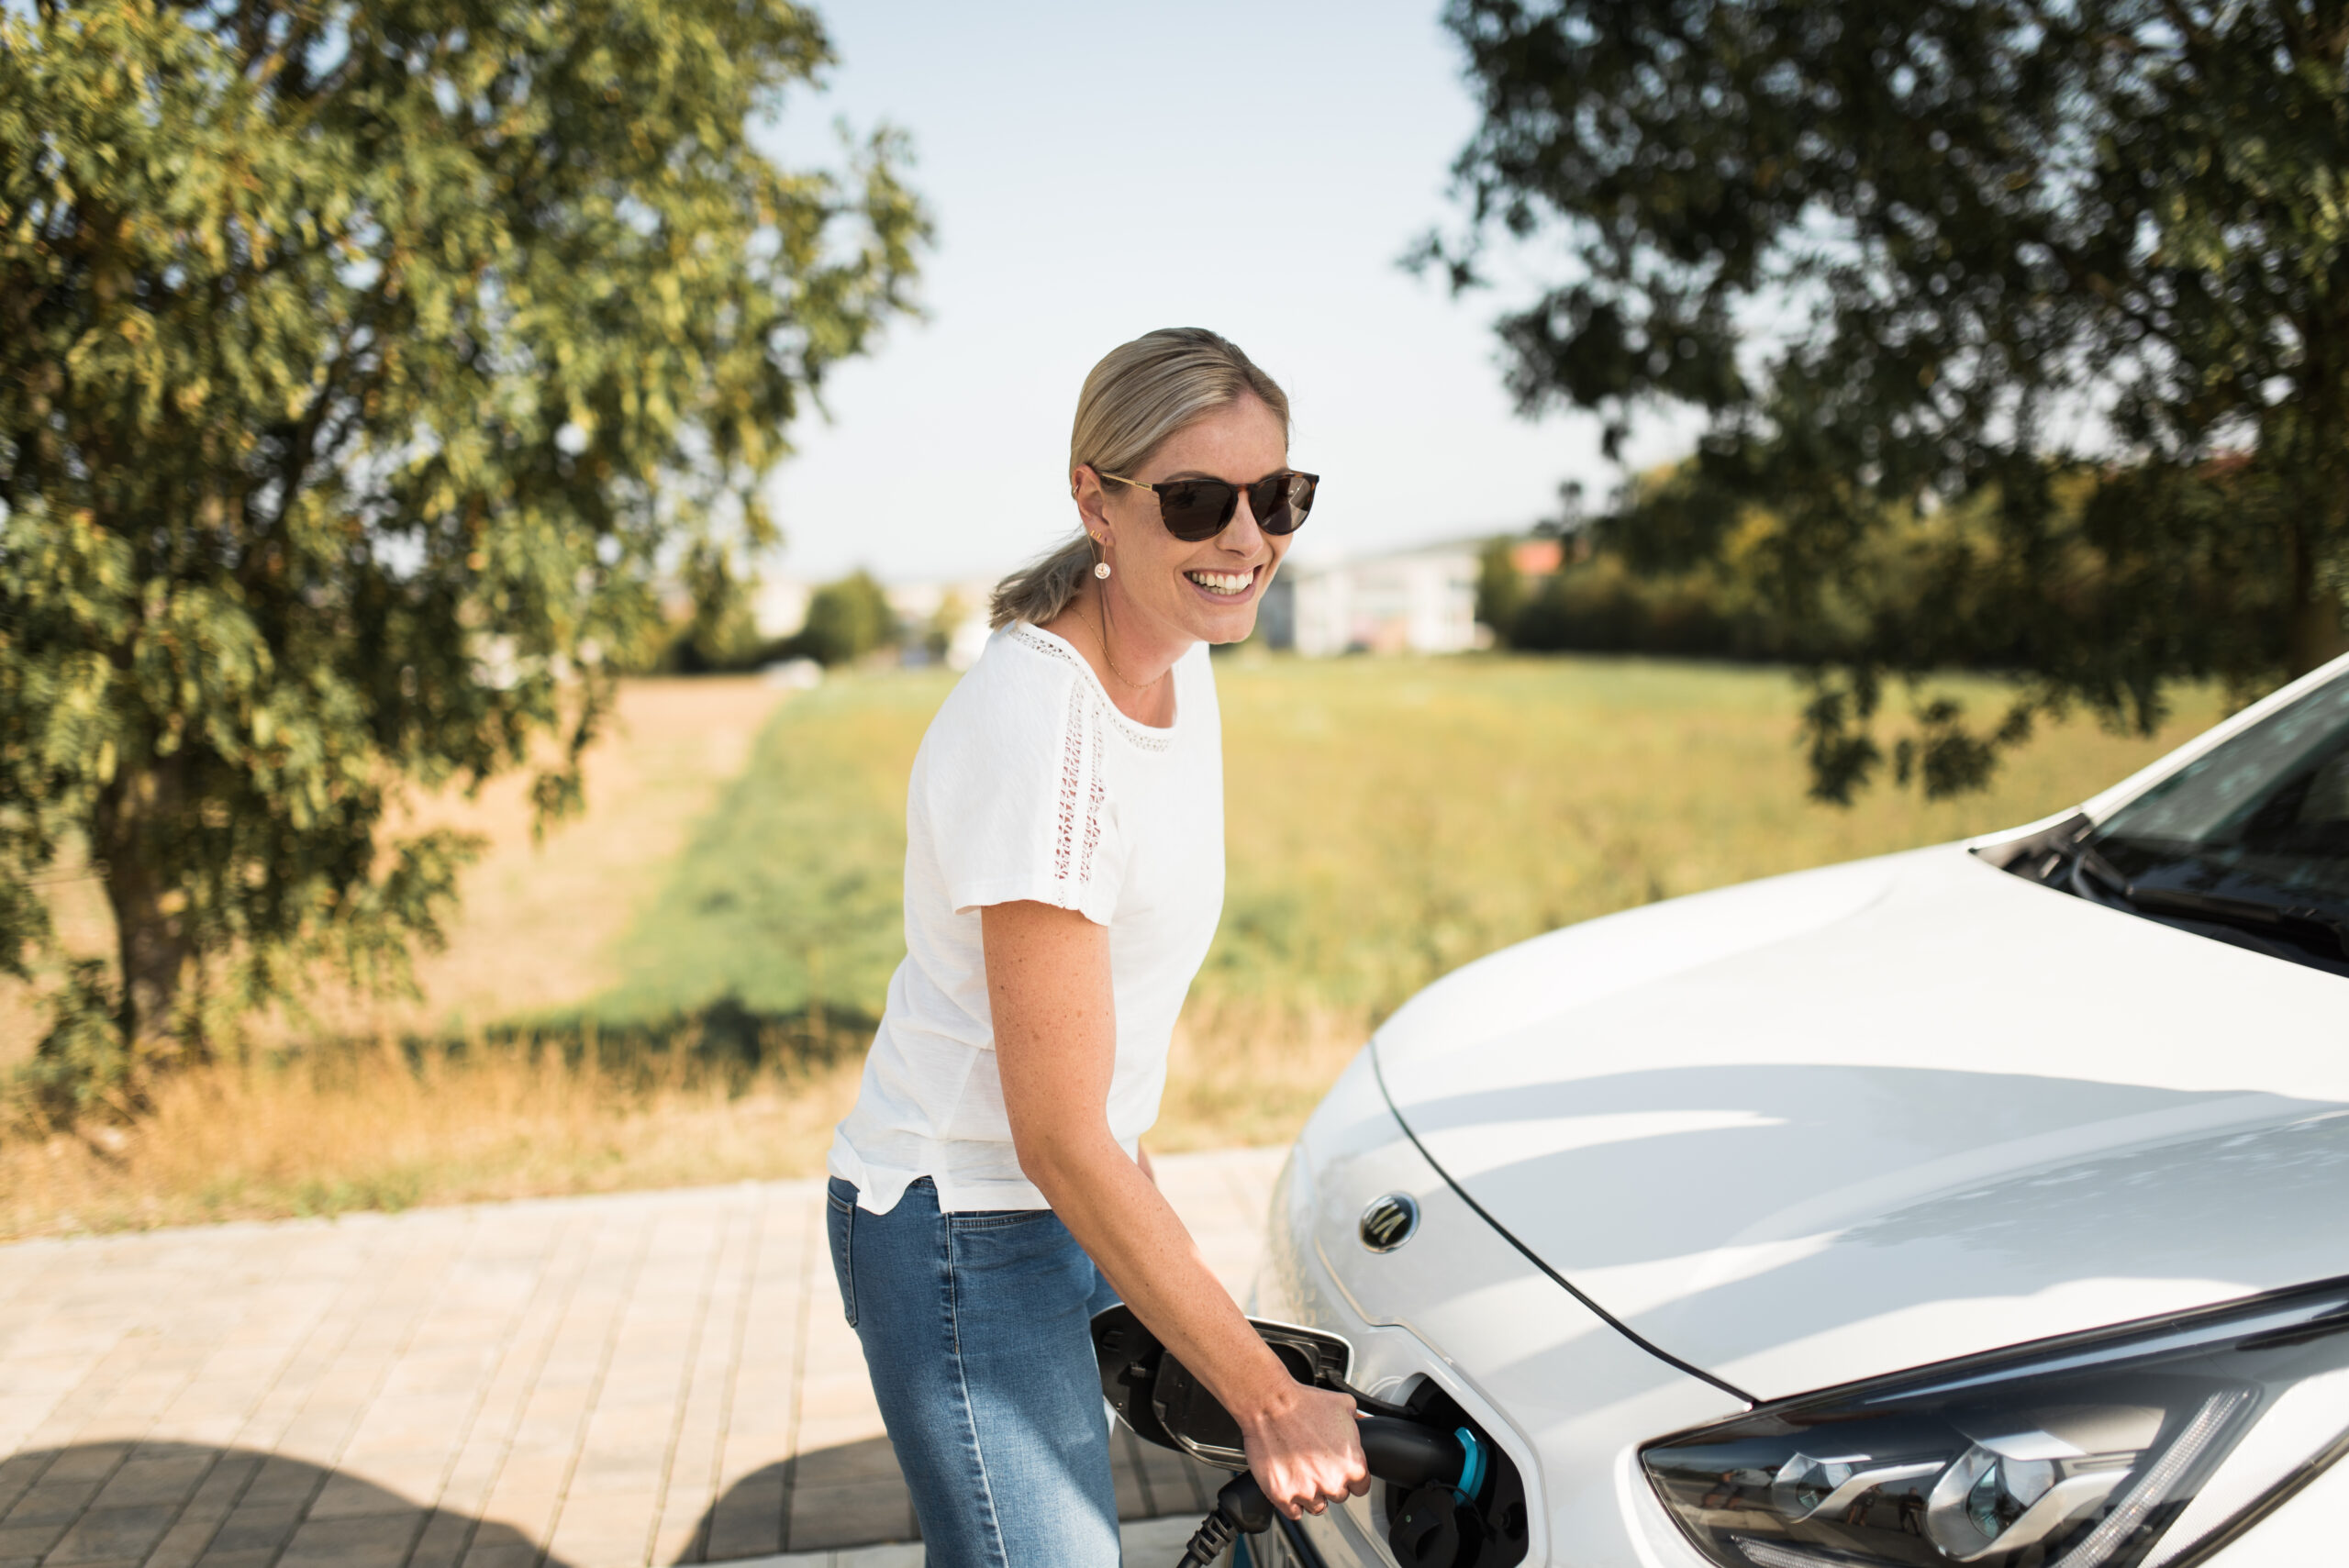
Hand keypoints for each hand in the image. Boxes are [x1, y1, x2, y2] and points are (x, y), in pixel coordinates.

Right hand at [1237, 1383, 1368, 1520]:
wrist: (1269, 1404)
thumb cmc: (1303, 1403)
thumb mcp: (1343, 1405)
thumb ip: (1358, 1422)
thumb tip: (1364, 1426)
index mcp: (1352, 1465)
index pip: (1361, 1487)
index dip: (1350, 1478)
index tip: (1340, 1470)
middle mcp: (1332, 1482)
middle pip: (1338, 1496)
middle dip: (1329, 1483)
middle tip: (1316, 1465)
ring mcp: (1306, 1491)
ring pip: (1317, 1507)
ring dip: (1311, 1494)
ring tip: (1301, 1473)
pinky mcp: (1283, 1496)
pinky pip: (1293, 1512)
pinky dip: (1291, 1502)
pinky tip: (1289, 1484)